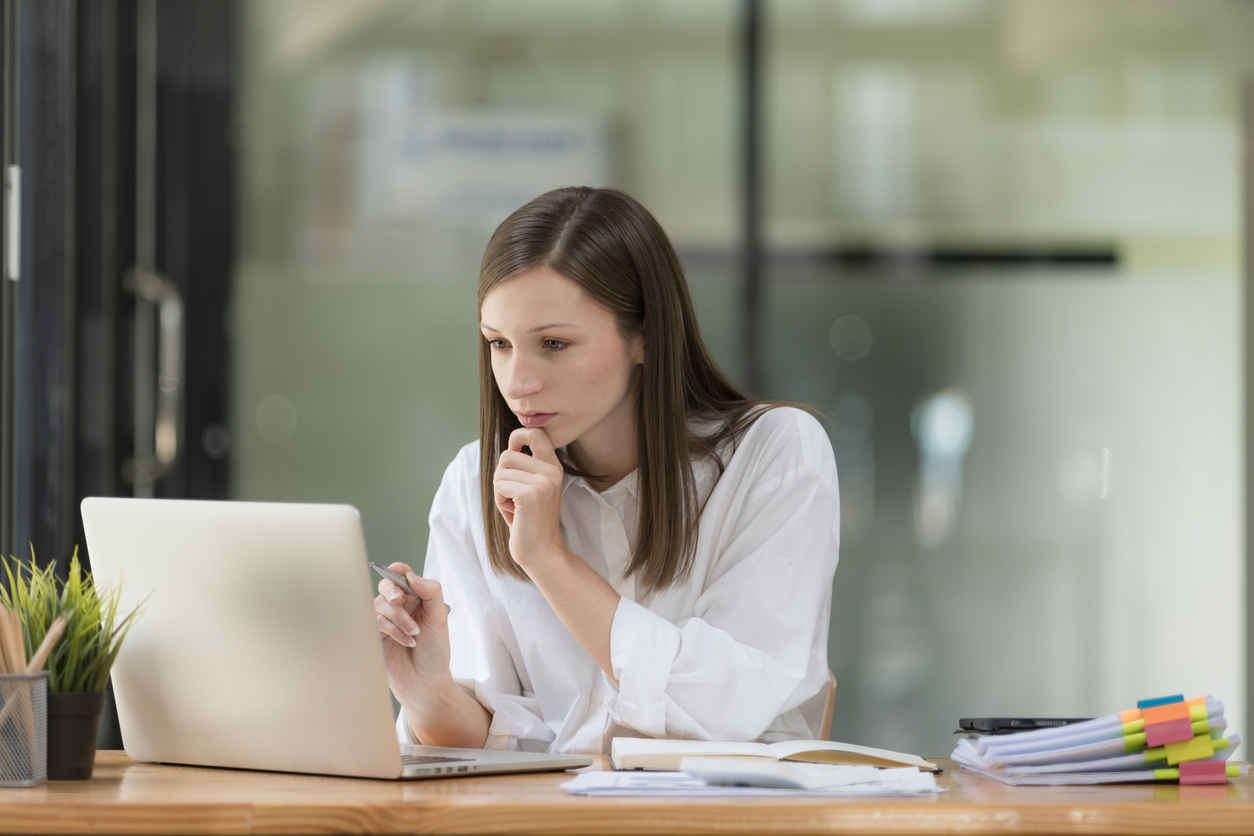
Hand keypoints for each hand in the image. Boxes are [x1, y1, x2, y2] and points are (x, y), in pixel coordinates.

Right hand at [373, 563, 452, 701]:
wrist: (426, 681)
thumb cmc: (435, 650)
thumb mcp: (439, 618)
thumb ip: (431, 592)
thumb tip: (412, 576)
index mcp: (416, 598)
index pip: (403, 576)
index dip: (397, 570)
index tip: (397, 571)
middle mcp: (399, 607)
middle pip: (386, 586)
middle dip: (390, 590)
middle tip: (397, 599)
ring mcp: (386, 621)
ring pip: (380, 604)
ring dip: (398, 617)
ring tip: (414, 633)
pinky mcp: (376, 635)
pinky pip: (376, 622)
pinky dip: (393, 630)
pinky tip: (407, 641)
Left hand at [493, 428, 565, 572]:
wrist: (542, 552)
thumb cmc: (530, 522)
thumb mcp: (532, 488)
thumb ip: (525, 468)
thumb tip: (507, 448)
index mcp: (553, 467)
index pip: (536, 433)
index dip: (518, 436)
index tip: (513, 451)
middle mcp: (551, 470)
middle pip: (507, 455)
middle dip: (502, 476)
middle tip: (514, 497)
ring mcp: (543, 481)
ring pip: (500, 472)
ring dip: (500, 491)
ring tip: (515, 507)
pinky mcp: (530, 494)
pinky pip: (499, 486)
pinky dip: (500, 501)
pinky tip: (513, 514)